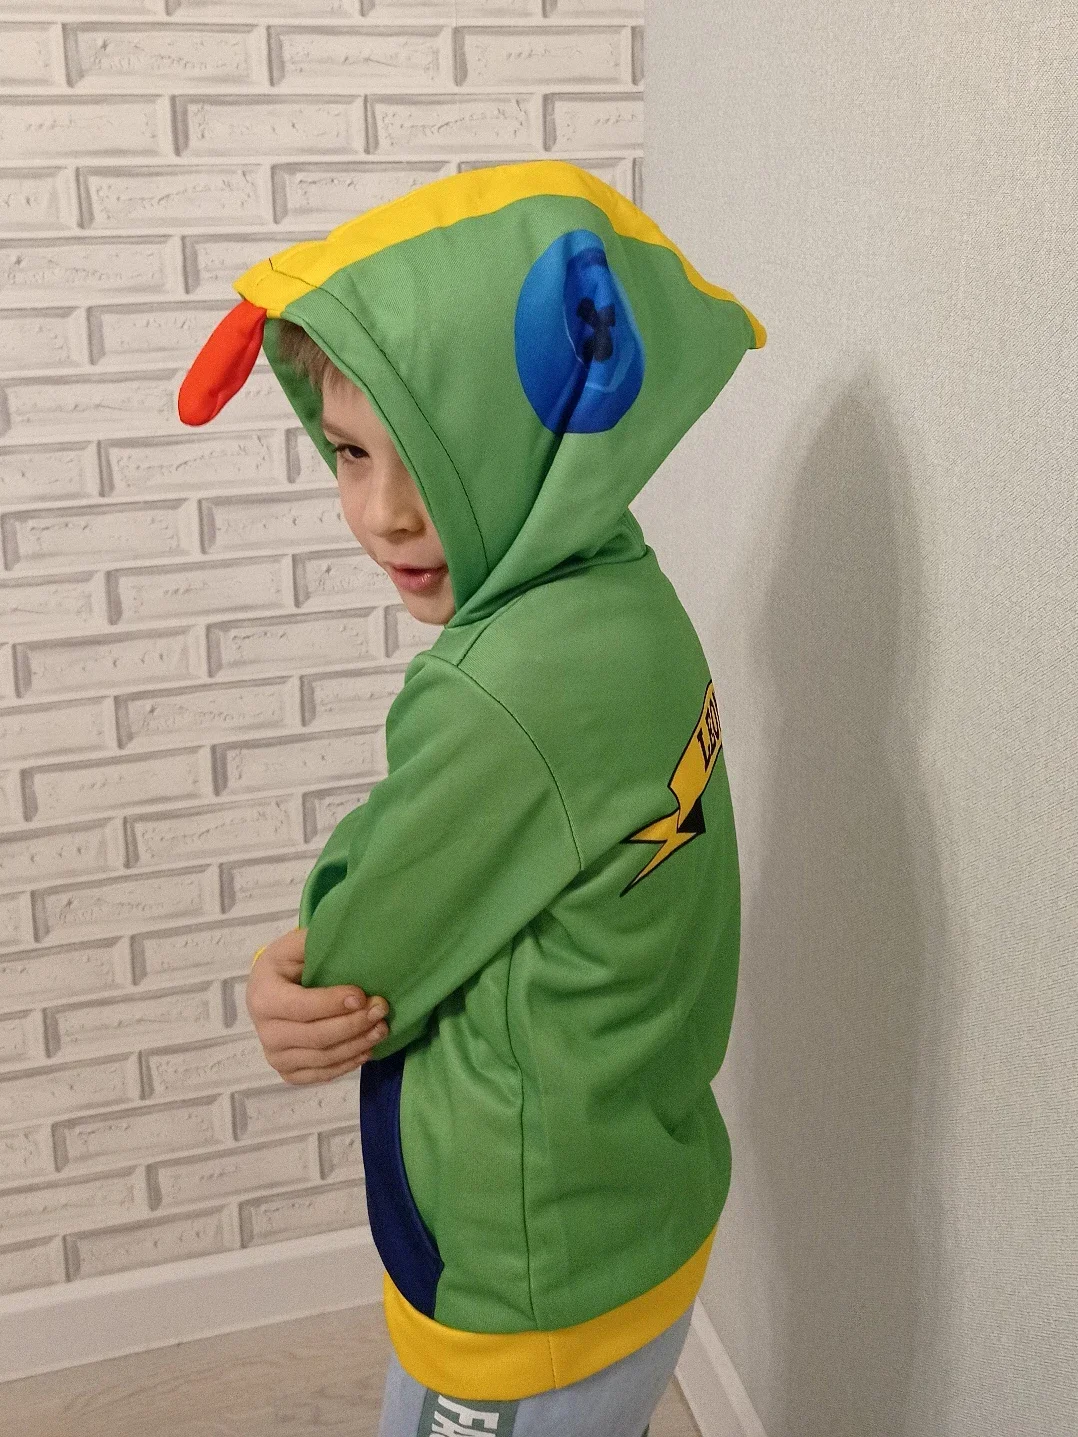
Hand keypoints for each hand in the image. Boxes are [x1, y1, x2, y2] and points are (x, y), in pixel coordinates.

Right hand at [245, 926, 388, 1084]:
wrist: (268, 991)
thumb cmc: (286, 965)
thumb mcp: (294, 946)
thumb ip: (315, 943)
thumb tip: (350, 941)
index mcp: (264, 997)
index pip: (302, 1007)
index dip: (333, 1003)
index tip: (362, 995)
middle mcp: (265, 1032)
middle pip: (315, 1036)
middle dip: (353, 1025)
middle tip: (381, 1010)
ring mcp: (275, 1056)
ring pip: (322, 1058)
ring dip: (356, 1045)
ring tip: (381, 1029)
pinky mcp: (287, 1071)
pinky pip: (320, 1075)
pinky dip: (347, 1065)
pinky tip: (367, 1049)